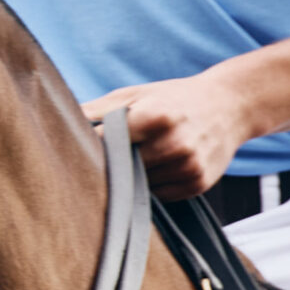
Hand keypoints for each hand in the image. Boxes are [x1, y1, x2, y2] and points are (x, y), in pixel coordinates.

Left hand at [80, 72, 257, 200]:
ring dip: (129, 179)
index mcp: (155, 117)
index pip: (106, 143)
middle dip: (107, 167)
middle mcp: (174, 144)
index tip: (71, 153)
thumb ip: (99, 109)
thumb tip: (59, 117)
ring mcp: (188, 167)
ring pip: (138, 186)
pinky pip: (159, 195)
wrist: (230, 106)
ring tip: (133, 161)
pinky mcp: (197, 184)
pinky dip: (151, 186)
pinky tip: (156, 169)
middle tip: (96, 163)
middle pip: (121, 169)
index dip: (87, 149)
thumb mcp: (136, 94)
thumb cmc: (174, 98)